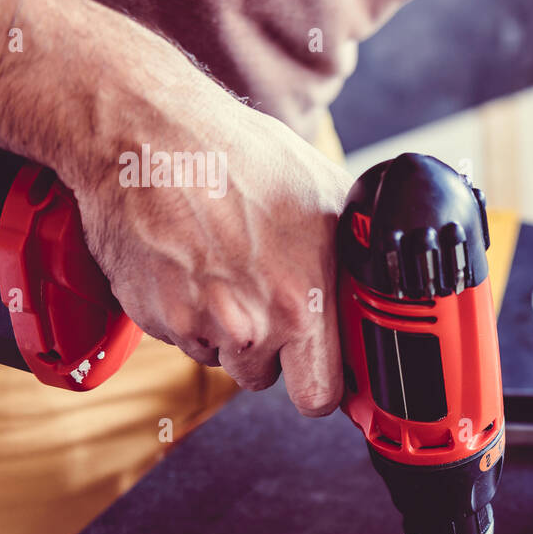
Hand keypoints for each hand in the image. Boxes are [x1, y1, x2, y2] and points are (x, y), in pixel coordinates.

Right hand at [67, 88, 351, 415]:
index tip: (320, 369)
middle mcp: (249, 326)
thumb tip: (382, 280)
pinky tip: (192, 260)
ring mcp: (195, 325)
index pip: (319, 397)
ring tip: (226, 264)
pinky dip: (186, 310)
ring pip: (222, 356)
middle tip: (265, 292)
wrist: (150, 136)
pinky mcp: (152, 316)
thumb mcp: (329, 197)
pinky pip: (181, 335)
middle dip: (271, 349)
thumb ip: (357, 254)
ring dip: (227, 329)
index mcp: (302, 305)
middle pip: (265, 377)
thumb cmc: (243, 158)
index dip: (322, 383)